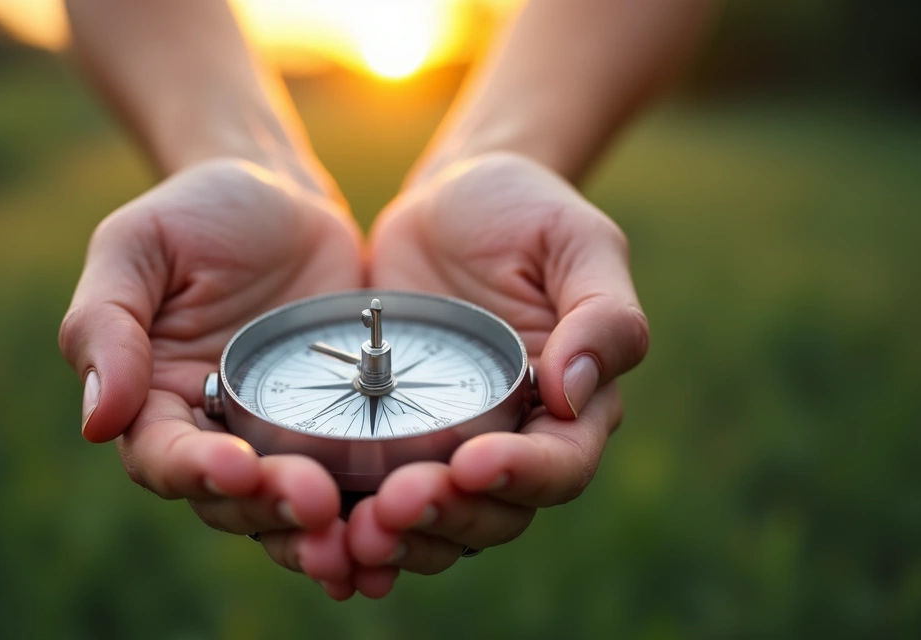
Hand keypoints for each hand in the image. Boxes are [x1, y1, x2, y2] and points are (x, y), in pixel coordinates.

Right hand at [59, 159, 364, 597]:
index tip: (238, 468)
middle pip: (234, 502)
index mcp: (155, 402)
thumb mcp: (138, 246)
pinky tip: (406, 522)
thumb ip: (106, 324)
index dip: (197, 472)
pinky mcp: (342, 432)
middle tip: (315, 505)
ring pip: (293, 512)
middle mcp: (216, 436)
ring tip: (360, 542)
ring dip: (323, 534)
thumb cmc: (197, 213)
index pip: (164, 458)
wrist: (283, 196)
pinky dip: (372, 511)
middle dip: (272, 511)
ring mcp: (282, 440)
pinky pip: (355, 483)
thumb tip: (97, 421)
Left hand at [350, 152, 648, 590]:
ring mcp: (450, 449)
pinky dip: (352, 527)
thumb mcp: (576, 240)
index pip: (560, 464)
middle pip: (494, 514)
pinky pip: (376, 501)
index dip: (521, 475)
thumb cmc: (523, 211)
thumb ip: (601, 314)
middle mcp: (515, 443)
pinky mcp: (390, 442)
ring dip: (400, 541)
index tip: (472, 464)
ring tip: (356, 535)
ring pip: (437, 525)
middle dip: (447, 517)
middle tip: (396, 505)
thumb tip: (574, 392)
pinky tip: (319, 539)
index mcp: (573, 406)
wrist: (445, 201)